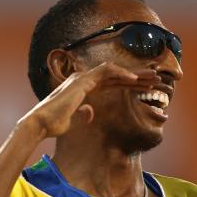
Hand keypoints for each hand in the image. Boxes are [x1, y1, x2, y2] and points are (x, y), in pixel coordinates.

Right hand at [18, 62, 158, 139]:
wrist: (39, 125)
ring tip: (152, 78)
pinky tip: (135, 80)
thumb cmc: (53, 125)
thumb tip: (91, 111)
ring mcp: (82, 79)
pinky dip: (121, 74)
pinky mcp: (82, 81)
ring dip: (135, 73)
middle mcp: (84, 80)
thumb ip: (84, 114)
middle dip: (138, 77)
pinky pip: (106, 72)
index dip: (131, 85)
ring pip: (115, 71)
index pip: (113, 83)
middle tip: (157, 79)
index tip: (147, 88)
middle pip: (117, 76)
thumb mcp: (74, 121)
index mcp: (84, 88)